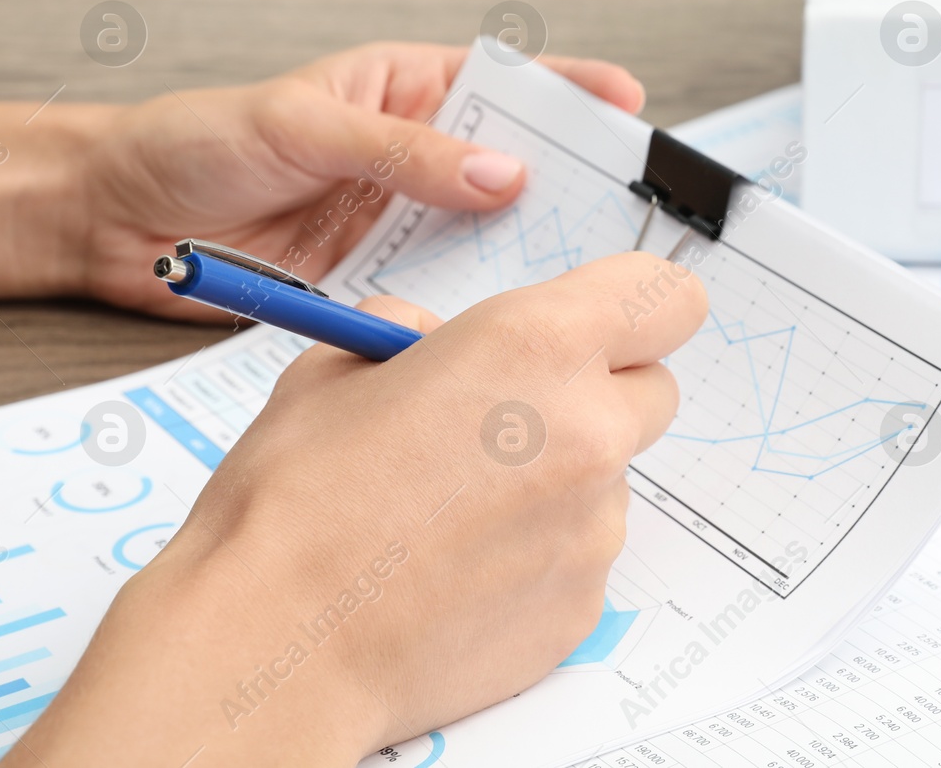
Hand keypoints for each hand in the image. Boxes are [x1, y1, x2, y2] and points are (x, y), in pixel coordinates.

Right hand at [1, 252, 707, 767]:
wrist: (275, 642)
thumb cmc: (293, 502)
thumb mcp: (339, 365)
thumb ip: (417, 332)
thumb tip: (437, 335)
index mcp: (538, 347)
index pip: (666, 298)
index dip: (635, 307)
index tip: (604, 322)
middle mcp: (589, 431)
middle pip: (652, 389)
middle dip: (598, 391)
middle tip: (513, 415)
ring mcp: (596, 526)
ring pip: (610, 478)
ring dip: (559, 477)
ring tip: (453, 509)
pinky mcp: (583, 603)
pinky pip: (580, 553)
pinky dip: (537, 551)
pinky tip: (456, 566)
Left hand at [78, 41, 643, 318]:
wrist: (117, 220)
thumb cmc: (196, 139)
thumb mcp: (302, 125)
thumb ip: (402, 152)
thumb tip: (501, 175)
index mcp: (403, 90)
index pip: (503, 83)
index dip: (569, 91)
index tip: (628, 105)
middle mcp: (414, 156)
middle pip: (511, 165)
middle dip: (567, 185)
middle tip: (625, 212)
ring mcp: (398, 220)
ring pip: (484, 235)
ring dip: (524, 253)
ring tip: (581, 271)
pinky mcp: (375, 277)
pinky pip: (438, 288)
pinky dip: (471, 303)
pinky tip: (501, 316)